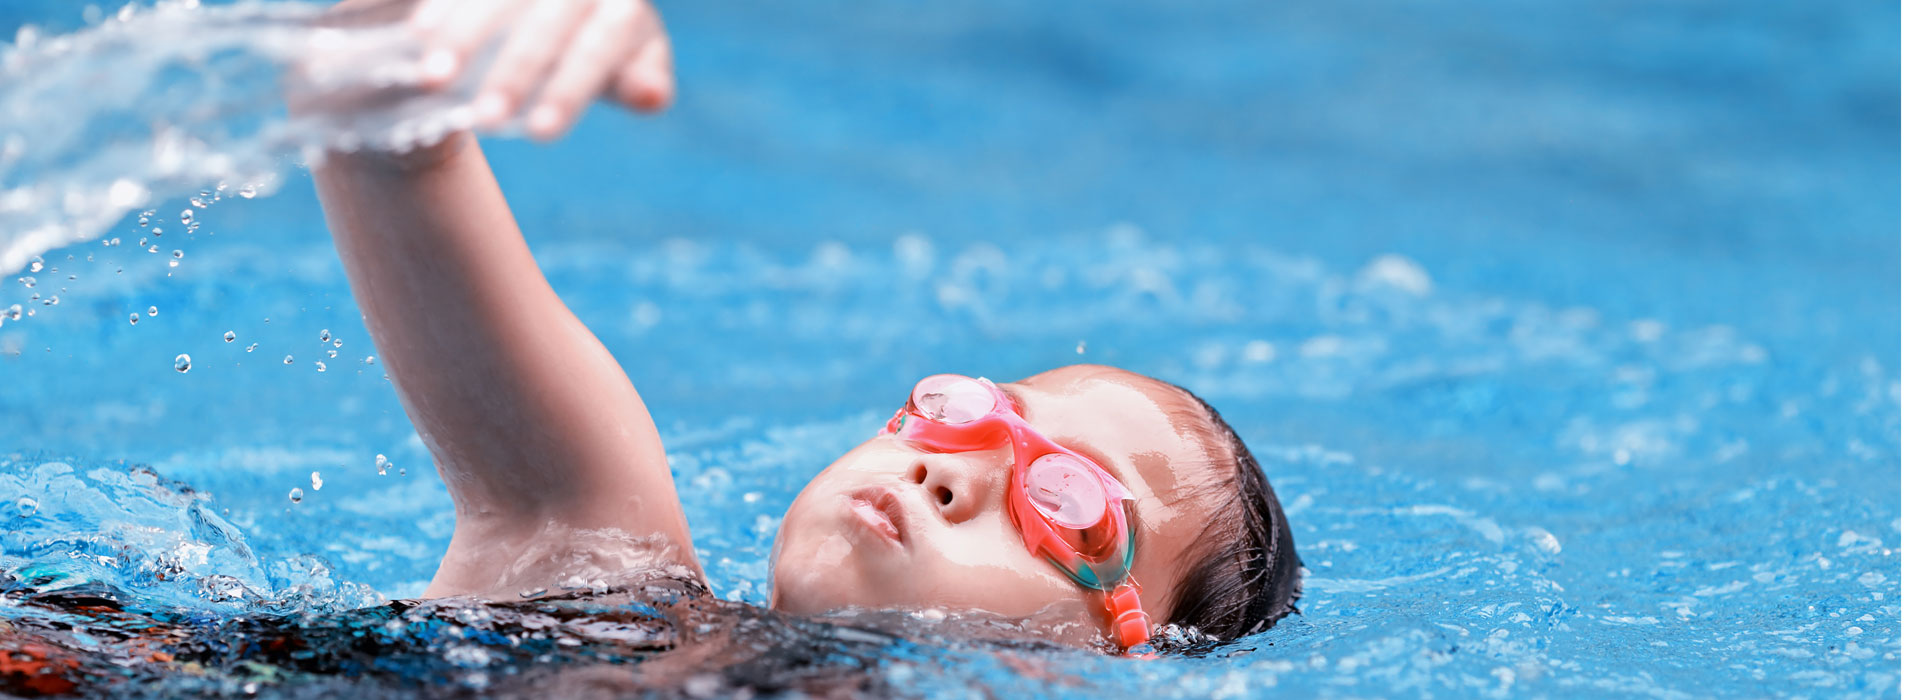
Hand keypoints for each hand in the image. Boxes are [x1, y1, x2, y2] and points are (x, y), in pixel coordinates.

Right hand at [409, 0, 673, 139]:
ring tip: (432, 80)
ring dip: (465, 35)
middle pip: (550, 21)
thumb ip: (640, 79)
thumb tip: (652, 94)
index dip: (570, 88)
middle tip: (485, 120)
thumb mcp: (629, 59)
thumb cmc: (599, 38)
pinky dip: (443, 5)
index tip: (541, 134)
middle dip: (516, 71)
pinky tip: (417, 34)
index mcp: (625, 4)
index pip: (601, 46)